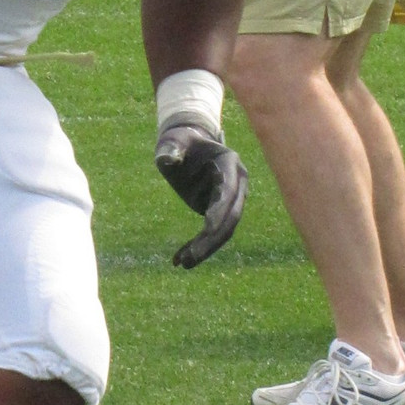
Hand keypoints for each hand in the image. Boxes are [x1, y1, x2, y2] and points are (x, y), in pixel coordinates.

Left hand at [155, 121, 248, 268]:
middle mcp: (236, 183)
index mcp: (229, 163)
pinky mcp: (219, 210)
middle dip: (211, 239)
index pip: (229, 191)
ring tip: (181, 263)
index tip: (206, 228)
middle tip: (190, 258)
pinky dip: (198, 246)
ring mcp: (231, 198)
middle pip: (230, 217)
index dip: (220, 210)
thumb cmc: (180, 140)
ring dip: (205, 248)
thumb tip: (167, 161)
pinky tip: (178, 259)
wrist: (188, 144)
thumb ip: (170, 149)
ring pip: (224, 230)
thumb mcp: (173, 141)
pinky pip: (213, 233)